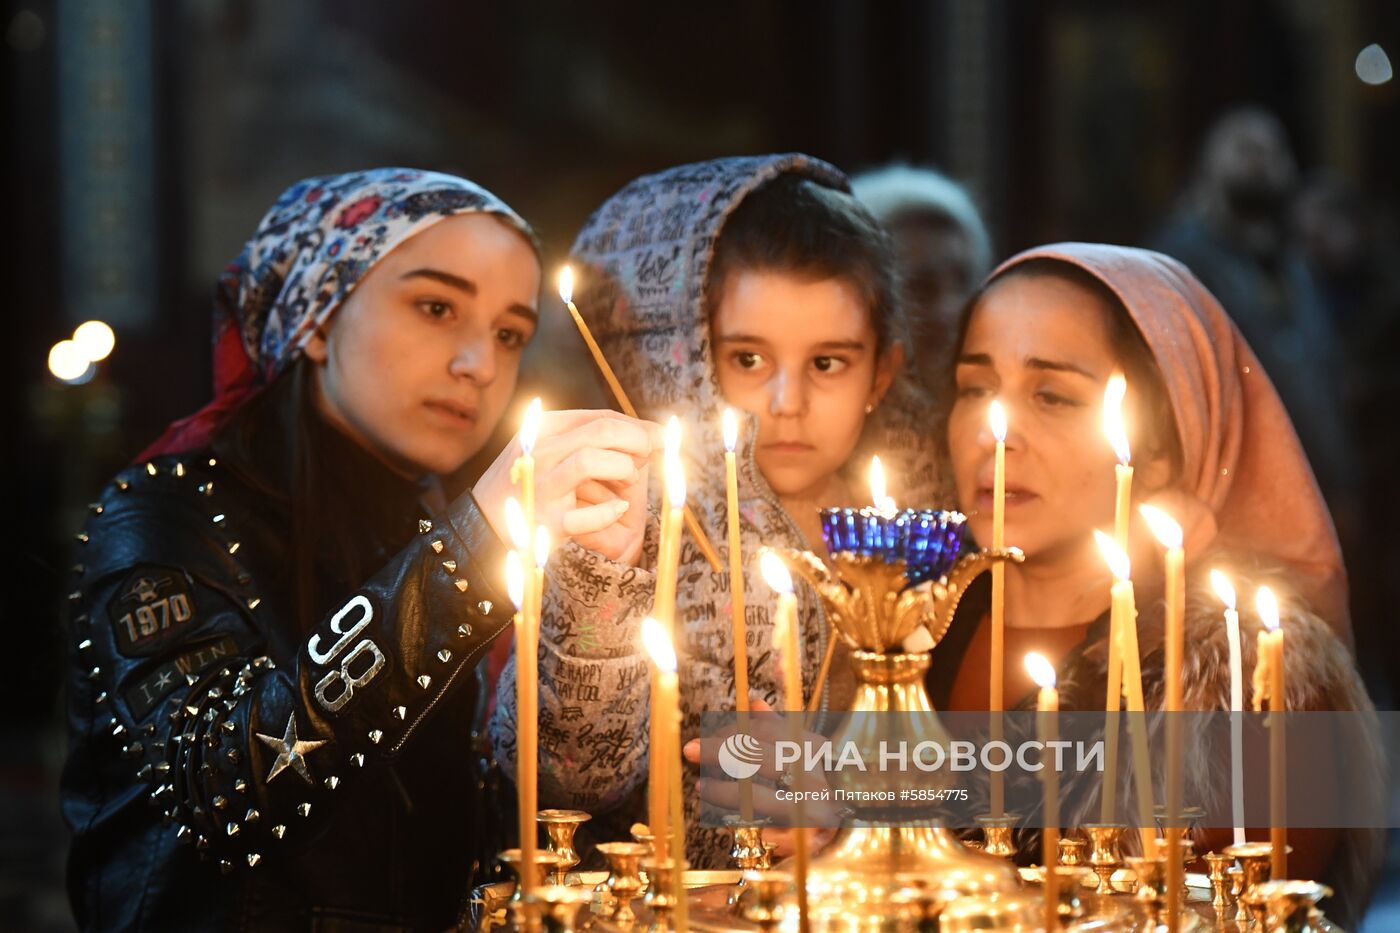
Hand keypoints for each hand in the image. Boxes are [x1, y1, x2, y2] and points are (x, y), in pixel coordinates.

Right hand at [473, 410, 661, 564]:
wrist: (481, 528)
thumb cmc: (527, 486)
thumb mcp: (549, 450)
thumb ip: (589, 438)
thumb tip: (645, 434)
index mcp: (544, 429)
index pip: (601, 418)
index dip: (638, 427)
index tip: (661, 438)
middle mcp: (540, 451)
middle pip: (601, 431)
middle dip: (636, 441)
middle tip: (648, 457)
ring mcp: (542, 486)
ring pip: (590, 460)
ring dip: (622, 468)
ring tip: (629, 480)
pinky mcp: (547, 521)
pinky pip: (586, 515)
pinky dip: (609, 511)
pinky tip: (619, 509)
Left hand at [682, 698, 841, 856]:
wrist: (846, 833)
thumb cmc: (816, 791)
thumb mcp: (801, 757)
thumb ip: (778, 730)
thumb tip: (754, 703)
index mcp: (813, 752)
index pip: (768, 732)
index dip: (733, 731)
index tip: (704, 734)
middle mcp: (814, 777)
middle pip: (759, 756)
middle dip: (720, 750)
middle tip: (690, 750)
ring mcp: (811, 808)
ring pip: (756, 794)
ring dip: (722, 791)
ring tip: (701, 786)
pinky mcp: (804, 839)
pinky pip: (761, 828)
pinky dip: (735, 814)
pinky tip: (718, 813)